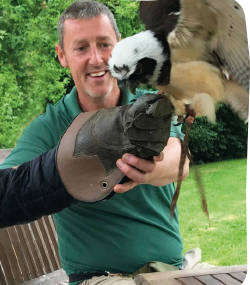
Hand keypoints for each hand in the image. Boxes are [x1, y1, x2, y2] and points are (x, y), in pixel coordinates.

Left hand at [56, 93, 172, 201]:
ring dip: (129, 171)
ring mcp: (146, 175)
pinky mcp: (138, 180)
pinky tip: (114, 188)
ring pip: (138, 176)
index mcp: (160, 156)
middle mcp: (153, 166)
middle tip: (125, 155)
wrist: (169, 168)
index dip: (158, 155)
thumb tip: (158, 96)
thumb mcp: (163, 136)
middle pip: (147, 166)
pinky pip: (131, 185)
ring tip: (119, 163)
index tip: (156, 154)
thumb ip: (158, 122)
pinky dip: (123, 187)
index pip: (161, 155)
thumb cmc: (161, 148)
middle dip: (137, 162)